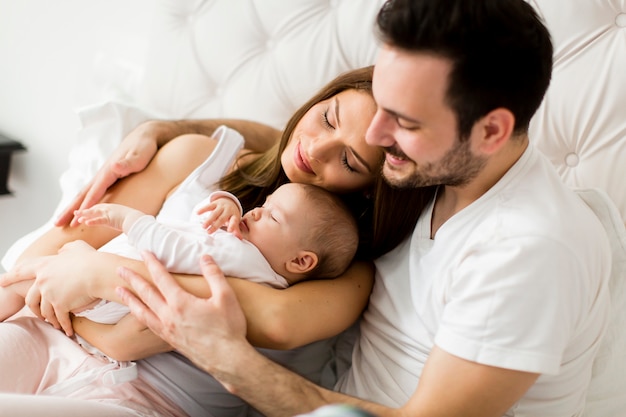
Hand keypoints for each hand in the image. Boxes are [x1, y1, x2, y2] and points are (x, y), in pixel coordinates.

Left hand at [1, 240, 99, 334]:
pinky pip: (60, 319)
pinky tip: (68, 331)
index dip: (10, 277)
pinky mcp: (60, 305)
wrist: (98, 272)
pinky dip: (64, 326)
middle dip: (33, 308)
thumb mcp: (76, 247)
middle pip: (31, 298)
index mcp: (45, 266)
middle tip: (35, 313)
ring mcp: (50, 294)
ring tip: (55, 324)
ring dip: (50, 319)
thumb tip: (61, 251)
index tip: (1, 282)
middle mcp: (43, 280)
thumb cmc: (90, 259)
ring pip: (45, 311)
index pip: (22, 271)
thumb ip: (66, 249)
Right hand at [55, 122, 158, 226]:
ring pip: (85, 193)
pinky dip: (83, 201)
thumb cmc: (144, 147)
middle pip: (83, 194)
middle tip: (57, 224)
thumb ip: (127, 163)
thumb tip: (114, 166)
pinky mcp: (108, 176)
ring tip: (62, 219)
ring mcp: (104, 175)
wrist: (144, 136)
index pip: (95, 192)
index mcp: (109, 171)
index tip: (77, 219)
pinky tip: (79, 208)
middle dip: (70, 209)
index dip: (87, 206)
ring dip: (73, 206)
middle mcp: (103, 173)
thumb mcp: (140, 156)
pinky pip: (92, 192)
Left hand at [75, 203, 143, 231]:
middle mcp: (109, 208)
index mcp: (112, 207)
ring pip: (94, 213)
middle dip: (84, 210)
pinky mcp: (110, 218)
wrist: (138, 220)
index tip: (83, 211)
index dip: (90, 209)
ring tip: (77, 217)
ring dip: (84, 215)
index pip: (98, 207)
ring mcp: (109, 213)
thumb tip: (119, 223)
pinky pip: (99, 220)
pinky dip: (92, 221)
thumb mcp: (124, 217)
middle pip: (94, 208)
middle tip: (75, 212)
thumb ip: (118, 219)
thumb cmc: (134, 220)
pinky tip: (85, 222)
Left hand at [117, 252, 247, 371]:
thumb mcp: (226, 297)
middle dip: (132, 279)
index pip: (161, 278)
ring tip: (118, 290)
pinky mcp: (169, 340)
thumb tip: (205, 257)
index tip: (144, 253)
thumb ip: (214, 275)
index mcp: (181, 303)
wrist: (227, 359)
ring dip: (129, 298)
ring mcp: (167, 329)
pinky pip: (148, 324)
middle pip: (146, 293)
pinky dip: (139, 315)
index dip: (152, 263)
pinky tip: (138, 313)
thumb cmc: (228, 328)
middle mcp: (169, 316)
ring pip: (142, 311)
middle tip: (119, 269)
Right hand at [197, 197, 242, 238]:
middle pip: (222, 218)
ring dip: (208, 220)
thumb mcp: (235, 220)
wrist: (230, 201)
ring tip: (203, 226)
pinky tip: (197, 213)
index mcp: (234, 215)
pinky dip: (203, 209)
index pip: (234, 221)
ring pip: (214, 213)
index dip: (232, 226)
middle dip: (215, 225)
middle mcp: (228, 210)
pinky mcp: (215, 203)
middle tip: (209, 232)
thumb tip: (240, 238)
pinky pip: (208, 206)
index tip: (229, 231)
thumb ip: (236, 229)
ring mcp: (221, 206)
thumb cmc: (232, 215)